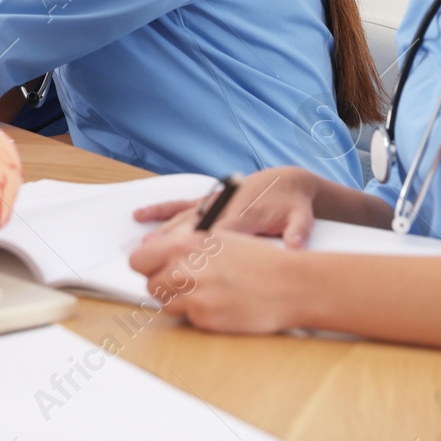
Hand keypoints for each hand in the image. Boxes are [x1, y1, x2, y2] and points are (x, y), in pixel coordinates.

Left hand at [129, 225, 306, 334]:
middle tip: (187, 284)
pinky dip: (199, 315)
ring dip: (180, 301)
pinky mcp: (205, 318)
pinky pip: (188, 319)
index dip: (147, 266)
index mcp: (185, 244)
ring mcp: (193, 295)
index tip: (155, 270)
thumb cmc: (259, 260)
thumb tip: (155, 251)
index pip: (138, 259)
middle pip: (150, 284)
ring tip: (207, 294)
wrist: (291, 285)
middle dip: (164, 285)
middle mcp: (184, 268)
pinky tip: (221, 305)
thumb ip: (183, 246)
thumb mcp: (217, 239)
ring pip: (166, 304)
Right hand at [133, 167, 319, 247]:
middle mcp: (221, 207)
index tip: (180, 259)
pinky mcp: (206, 200)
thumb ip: (297, 232)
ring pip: (181, 218)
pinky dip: (159, 209)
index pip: (218, 232)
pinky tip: (139, 215)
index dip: (198, 245)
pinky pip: (178, 205)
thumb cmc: (292, 204)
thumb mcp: (301, 218)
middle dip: (172, 242)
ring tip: (142, 246)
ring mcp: (210, 202)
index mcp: (244, 215)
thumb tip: (296, 247)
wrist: (287, 181)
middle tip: (151, 258)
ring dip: (162, 231)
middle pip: (192, 227)